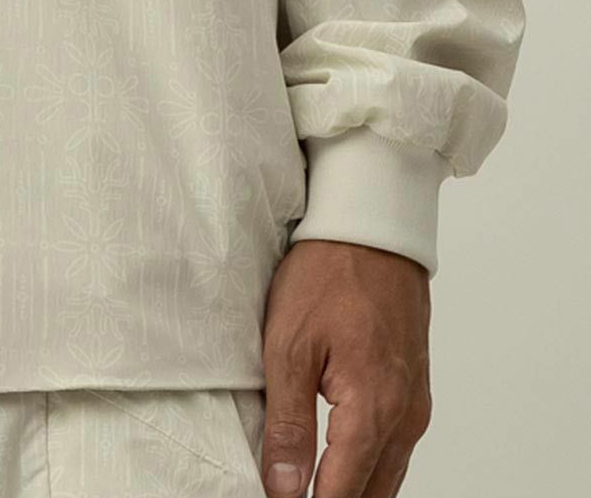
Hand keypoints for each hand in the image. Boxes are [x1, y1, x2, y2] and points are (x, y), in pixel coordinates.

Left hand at [259, 239, 431, 497]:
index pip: (343, 495)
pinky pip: (395, 448)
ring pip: (387, 476)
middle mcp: (405, 416)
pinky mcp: (414, 391)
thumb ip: (288, 424)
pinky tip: (339, 464)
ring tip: (308, 487)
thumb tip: (283, 488)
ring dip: (352, 489)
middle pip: (372, 495)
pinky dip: (368, 466)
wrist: (371, 228)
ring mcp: (415, 405)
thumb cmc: (328, 274)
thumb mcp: (289, 346)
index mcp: (374, 409)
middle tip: (290, 493)